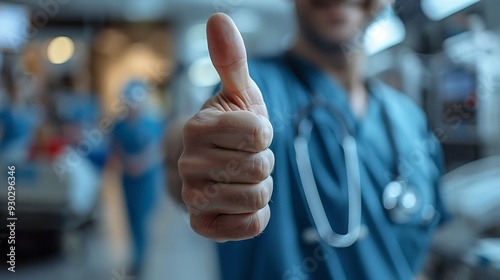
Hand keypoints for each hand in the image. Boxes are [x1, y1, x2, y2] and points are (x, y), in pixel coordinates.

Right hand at [178, 13, 273, 241]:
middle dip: (263, 161)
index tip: (248, 133)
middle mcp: (187, 163)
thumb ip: (231, 59)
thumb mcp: (237, 93)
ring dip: (262, 187)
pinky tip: (240, 202)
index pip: (260, 133)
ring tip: (241, 178)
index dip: (264, 133)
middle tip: (244, 157)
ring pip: (259, 196)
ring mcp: (192, 196)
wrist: (216, 167)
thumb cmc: (233, 128)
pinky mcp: (203, 225)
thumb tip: (218, 17)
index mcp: (196, 126)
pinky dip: (257, 214)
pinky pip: (251, 225)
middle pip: (261, 167)